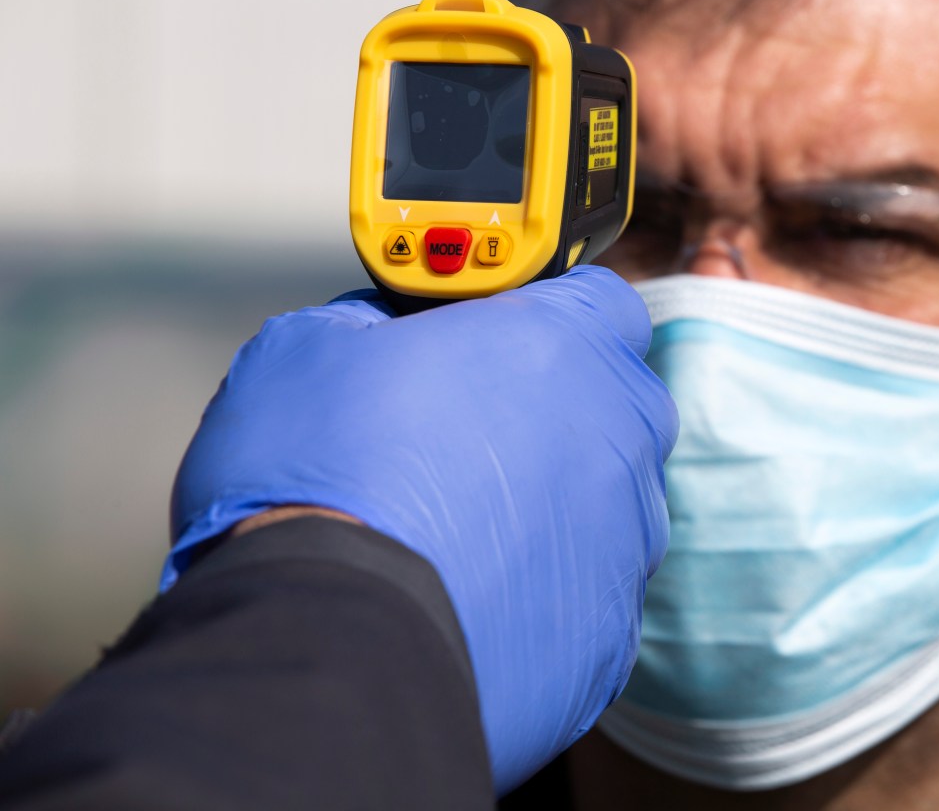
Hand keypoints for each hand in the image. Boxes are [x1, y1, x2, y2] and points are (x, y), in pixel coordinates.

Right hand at [166, 266, 676, 793]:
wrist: (324, 643)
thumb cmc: (315, 483)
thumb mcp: (308, 346)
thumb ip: (375, 317)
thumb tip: (383, 330)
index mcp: (562, 344)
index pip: (598, 299)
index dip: (546, 313)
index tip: (497, 335)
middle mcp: (618, 435)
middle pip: (608, 403)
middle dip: (550, 409)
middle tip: (461, 434)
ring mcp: (626, 539)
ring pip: (603, 501)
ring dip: (548, 503)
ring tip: (451, 528)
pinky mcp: (611, 633)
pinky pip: (585, 592)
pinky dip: (540, 589)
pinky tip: (468, 593)